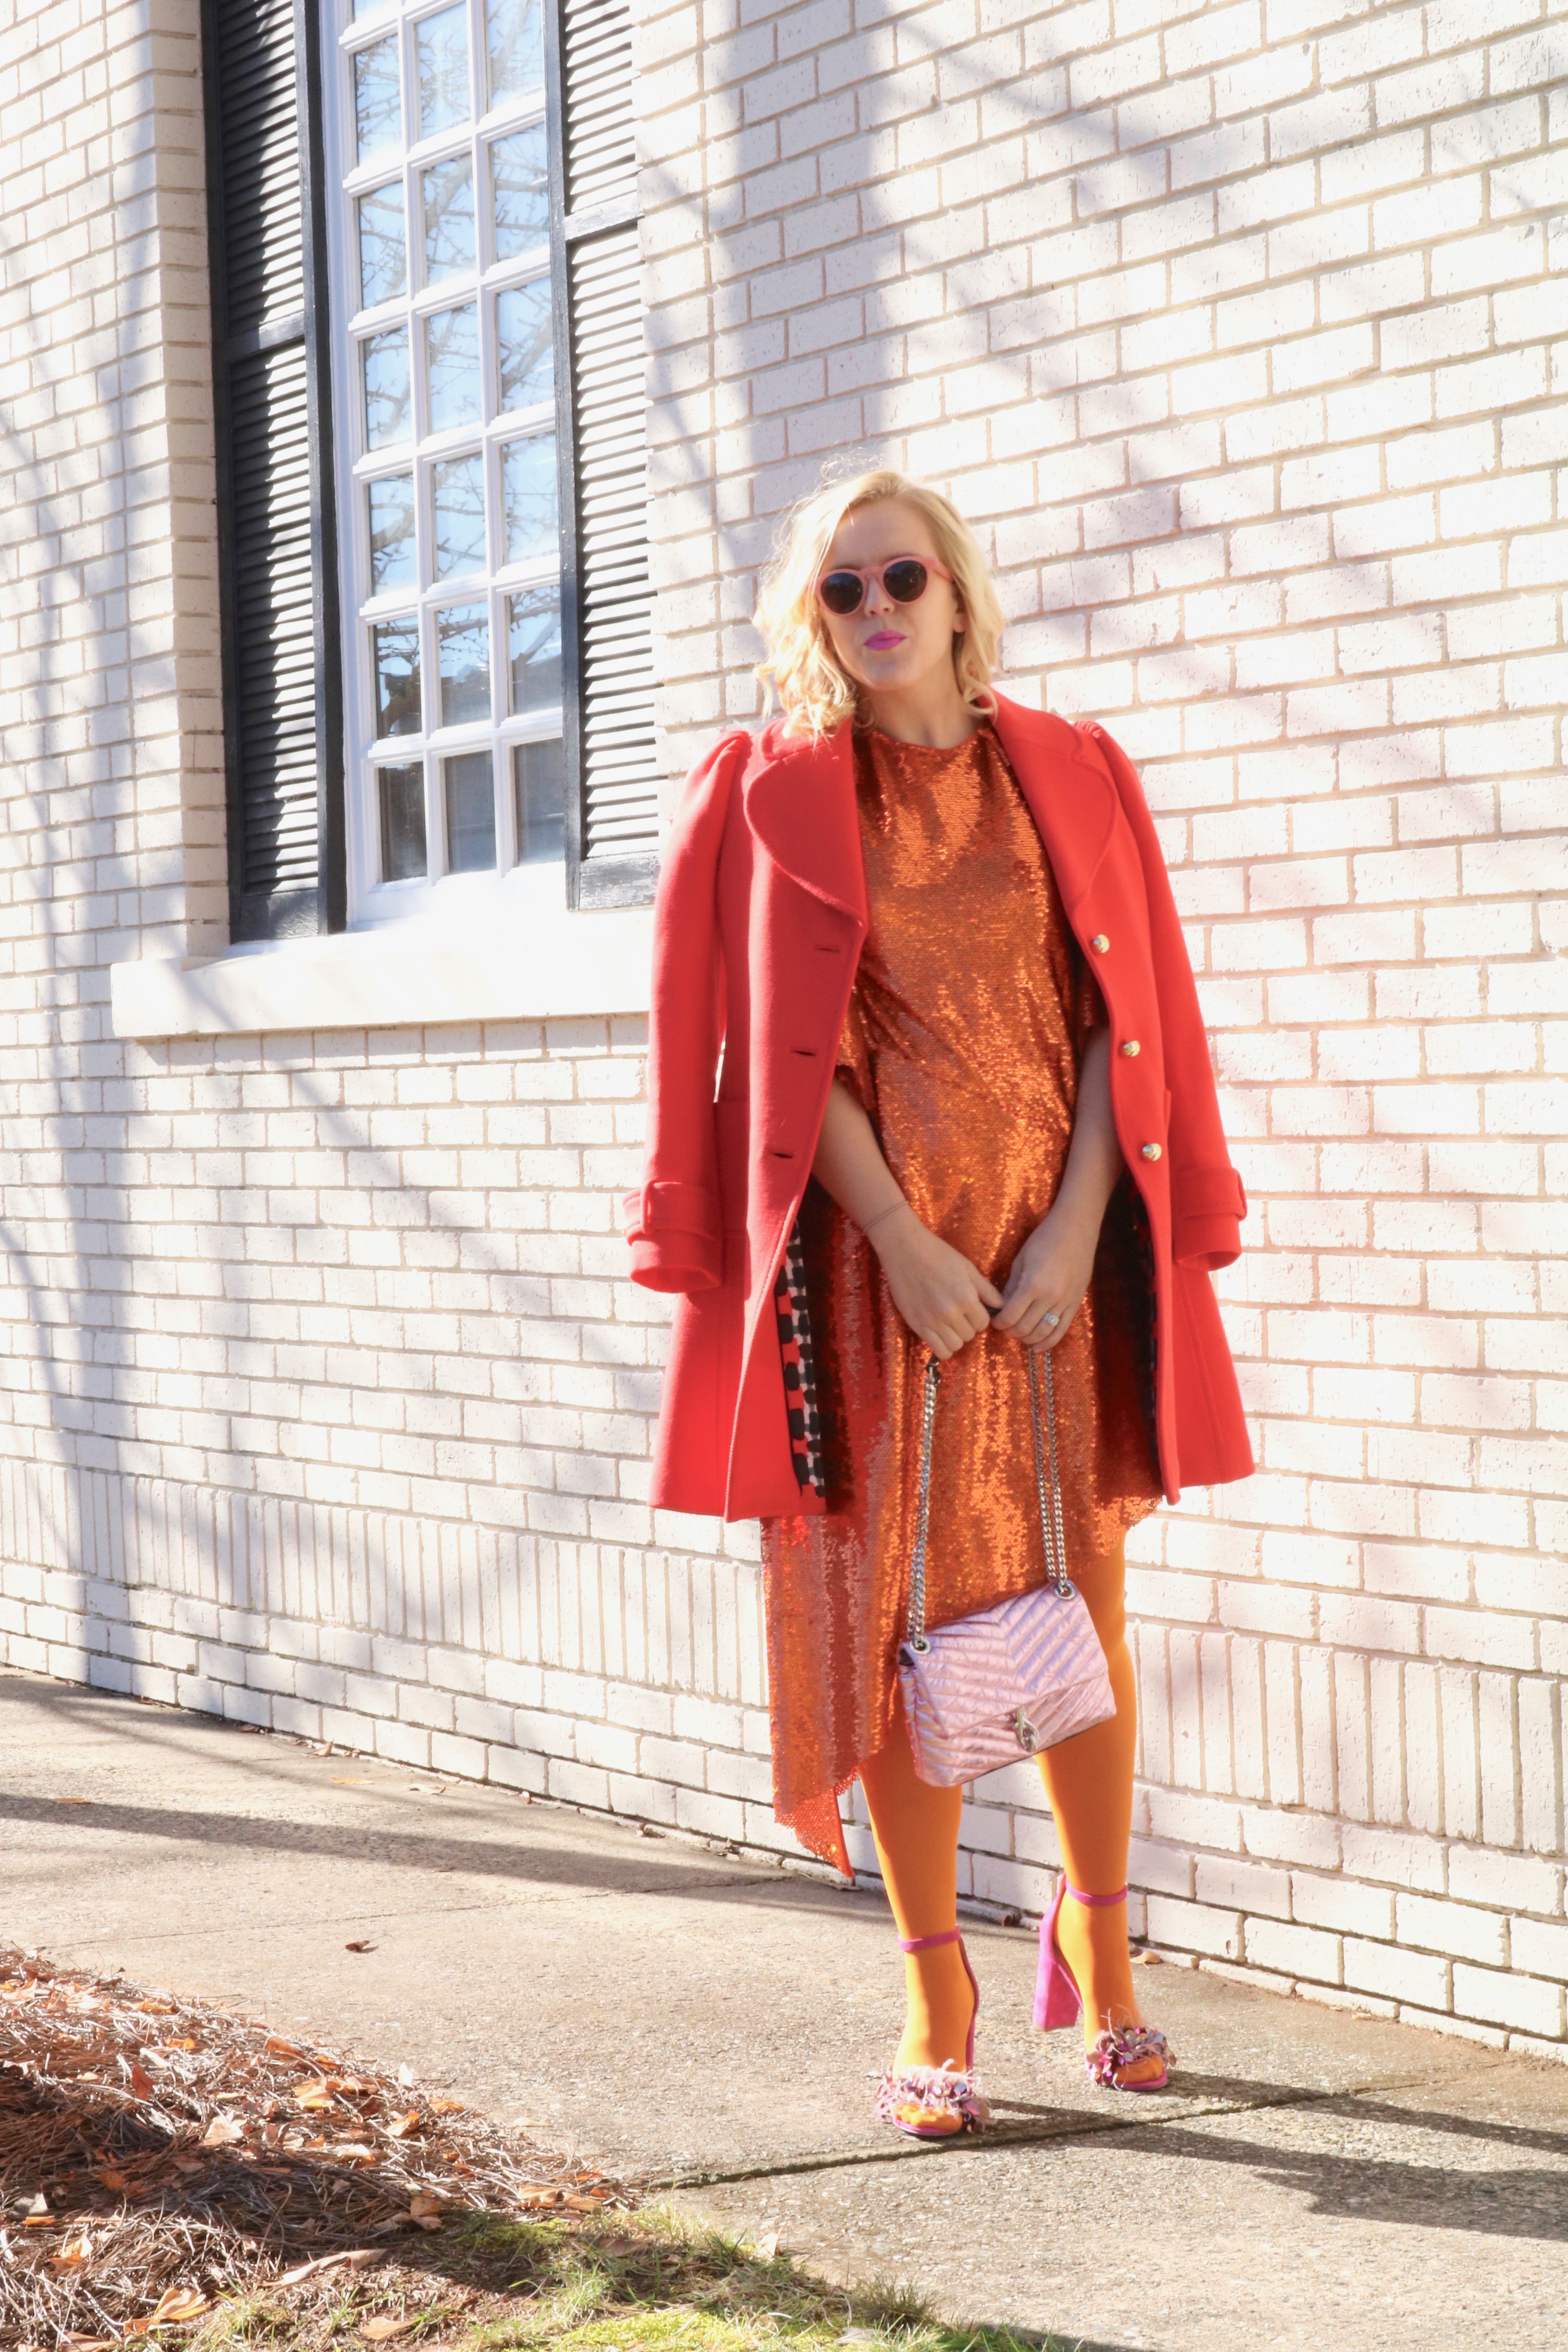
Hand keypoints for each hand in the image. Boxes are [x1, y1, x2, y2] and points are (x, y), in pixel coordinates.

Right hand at [869, 1205, 1003, 1359]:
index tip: (972, 1309)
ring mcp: (932, 1321)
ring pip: (956, 1345)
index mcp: (966, 1297)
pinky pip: (938, 1350)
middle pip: (970, 1335)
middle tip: (959, 1313)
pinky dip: (944, 1347)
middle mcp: (950, 1313)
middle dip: (968, 1326)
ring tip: (950, 1324)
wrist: (905, 1250)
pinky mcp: (917, 1325)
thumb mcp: (968, 1268)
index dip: (980, 1317)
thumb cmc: (939, 1255)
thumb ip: (987, 1289)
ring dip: (956, 1337)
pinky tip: (941, 1334)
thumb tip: (1001, 1306)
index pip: (983, 1323)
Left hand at [991, 1199, 1099, 1350]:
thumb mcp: (1020, 1260)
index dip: (998, 1322)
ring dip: (1027, 1338)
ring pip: (1042, 1332)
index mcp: (1032, 1285)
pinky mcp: (1076, 1303)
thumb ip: (1011, 1287)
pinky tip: (1037, 1347)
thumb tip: (1002, 1308)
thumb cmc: (1044, 1240)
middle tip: (1005, 1326)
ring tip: (1019, 1334)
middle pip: (1024, 1328)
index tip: (994, 1320)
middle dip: (1010, 1331)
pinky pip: (1062, 1330)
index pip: (1009, 1316)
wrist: (1075, 1230)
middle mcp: (1049, 1297)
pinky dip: (1048, 1342)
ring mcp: (1065, 1302)